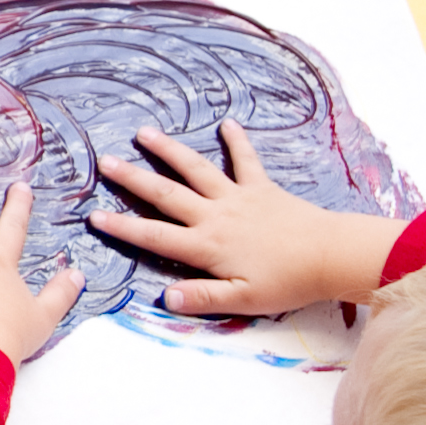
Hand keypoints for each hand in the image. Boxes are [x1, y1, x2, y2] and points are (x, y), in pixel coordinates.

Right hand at [88, 121, 398, 316]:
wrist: (330, 255)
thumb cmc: (287, 282)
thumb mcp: (243, 300)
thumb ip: (202, 297)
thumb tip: (164, 297)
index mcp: (207, 246)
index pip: (155, 236)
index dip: (123, 227)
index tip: (95, 216)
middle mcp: (215, 215)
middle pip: (166, 194)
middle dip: (134, 178)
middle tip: (106, 161)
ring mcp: (237, 197)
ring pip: (196, 169)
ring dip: (169, 150)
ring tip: (145, 133)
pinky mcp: (261, 187)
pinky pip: (246, 160)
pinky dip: (237, 142)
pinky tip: (227, 124)